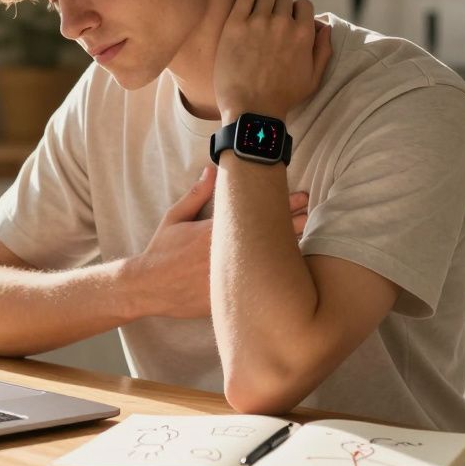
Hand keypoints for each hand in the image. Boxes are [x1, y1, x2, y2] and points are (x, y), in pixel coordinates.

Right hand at [126, 165, 311, 318]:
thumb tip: (212, 170)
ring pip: (269, 262)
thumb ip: (197, 194)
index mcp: (214, 231)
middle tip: (314, 214)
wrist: (150, 288)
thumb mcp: (175, 218)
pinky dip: (277, 278)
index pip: (255, 214)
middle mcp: (225, 253)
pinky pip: (259, 286)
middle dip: (294, 224)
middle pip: (269, 237)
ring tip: (314, 238)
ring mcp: (229, 277)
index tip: (302, 197)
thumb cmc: (162, 251)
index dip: (282, 204)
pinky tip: (297, 275)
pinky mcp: (229, 295)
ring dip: (291, 250)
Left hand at [214, 0, 333, 122]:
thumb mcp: (313, 78)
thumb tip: (325, 26)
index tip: (286, 19)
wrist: (251, 110)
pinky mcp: (236, 24)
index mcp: (304, 34)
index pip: (303, 5)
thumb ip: (323, 50)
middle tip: (268, 14)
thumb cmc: (282, 98)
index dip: (295, 11)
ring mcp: (259, 22)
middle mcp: (283, 24)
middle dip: (278, 3)